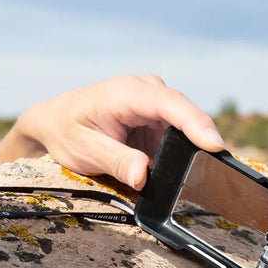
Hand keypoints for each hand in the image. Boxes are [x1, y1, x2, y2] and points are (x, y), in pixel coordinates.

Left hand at [14, 74, 223, 189]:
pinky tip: (174, 169)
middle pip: (183, 114)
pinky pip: (175, 134)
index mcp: (125, 93)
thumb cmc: (65, 132)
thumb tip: (143, 176)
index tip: (213, 145)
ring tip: (189, 176)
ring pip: (182, 126)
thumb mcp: (85, 151)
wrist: (53, 122)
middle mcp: (143, 91)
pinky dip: (178, 152)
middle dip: (200, 141)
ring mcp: (151, 104)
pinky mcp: (154, 118)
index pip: (169, 103)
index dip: (195, 123)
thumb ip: (115, 162)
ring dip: (188, 150)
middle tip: (212, 174)